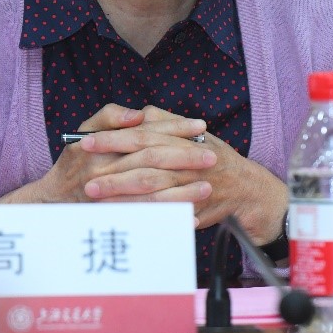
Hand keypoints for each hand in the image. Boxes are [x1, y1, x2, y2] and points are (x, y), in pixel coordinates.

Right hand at [0, 104, 214, 208]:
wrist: (54, 199)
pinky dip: (169, 218)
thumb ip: (111, 116)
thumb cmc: (76, 160)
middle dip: (184, 158)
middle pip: (151, 160)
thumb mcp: (87, 130)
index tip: (201, 127)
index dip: (174, 128)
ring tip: (207, 187)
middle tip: (212, 157)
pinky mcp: (114, 216)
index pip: (145, 131)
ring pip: (150, 192)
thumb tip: (139, 114)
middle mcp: (104, 168)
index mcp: (103, 143)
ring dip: (182, 190)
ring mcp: (109, 195)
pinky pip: (145, 218)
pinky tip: (191, 217)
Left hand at [84, 107, 287, 244]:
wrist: (247, 190)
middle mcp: (187, 161)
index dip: (113, 139)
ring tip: (95, 200)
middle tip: (85, 179)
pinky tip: (121, 218)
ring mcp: (191, 187)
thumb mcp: (192, 132)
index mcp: (182, 139)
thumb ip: (163, 121)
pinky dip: (143, 216)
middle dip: (113, 172)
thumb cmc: (215, 157)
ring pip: (152, 191)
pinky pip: (164, 214)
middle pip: (144, 165)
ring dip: (122, 196)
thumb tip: (138, 114)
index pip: (142, 136)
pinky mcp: (193, 210)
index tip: (86, 143)